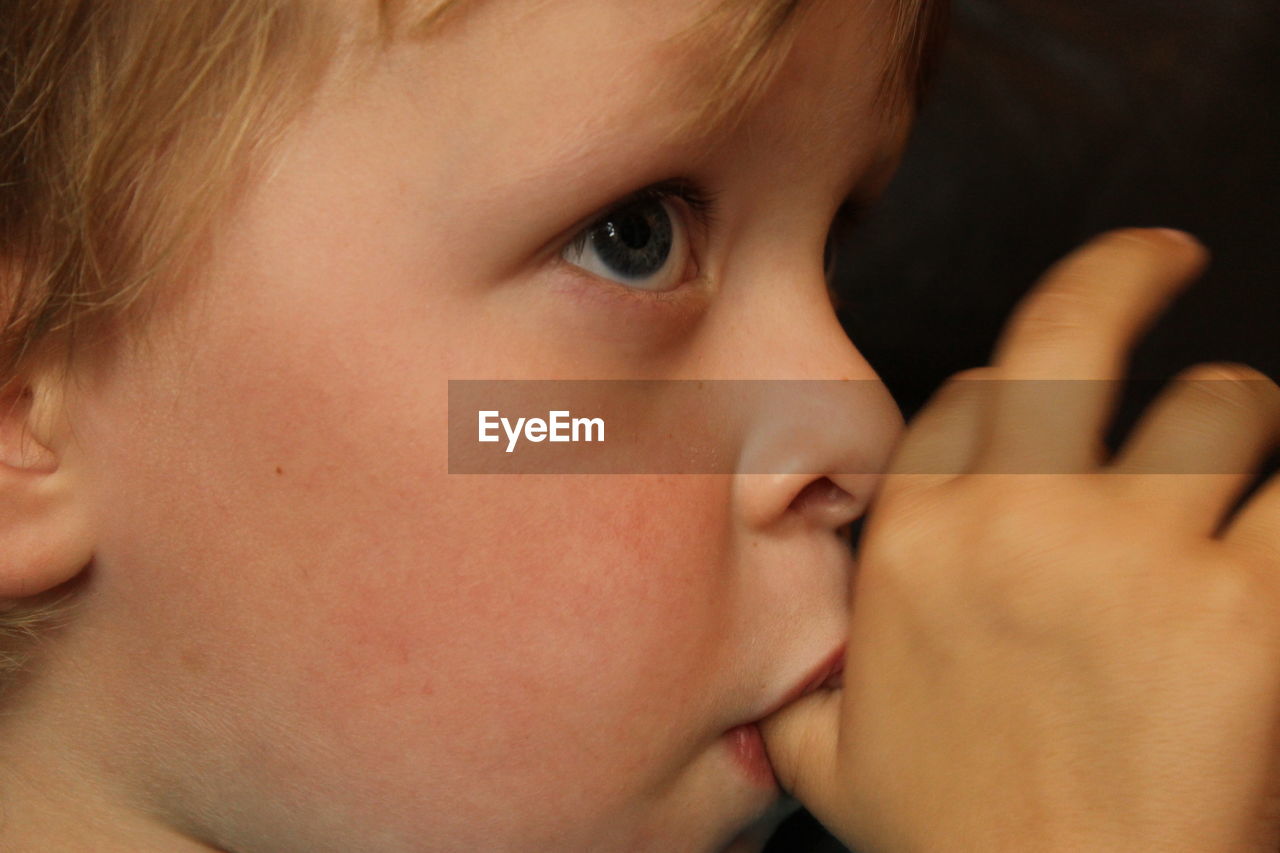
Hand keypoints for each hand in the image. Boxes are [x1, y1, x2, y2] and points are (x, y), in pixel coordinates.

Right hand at [759, 229, 1279, 851]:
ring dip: (1241, 419)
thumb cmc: (960, 846)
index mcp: (914, 545)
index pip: (966, 400)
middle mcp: (1008, 522)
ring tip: (1250, 449)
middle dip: (1126, 273)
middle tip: (1163, 260)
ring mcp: (1124, 552)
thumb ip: (802, 698)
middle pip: (1073, 332)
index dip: (1013, 381)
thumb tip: (775, 688)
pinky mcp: (1236, 605)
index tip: (1038, 385)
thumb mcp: (835, 763)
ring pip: (1219, 403)